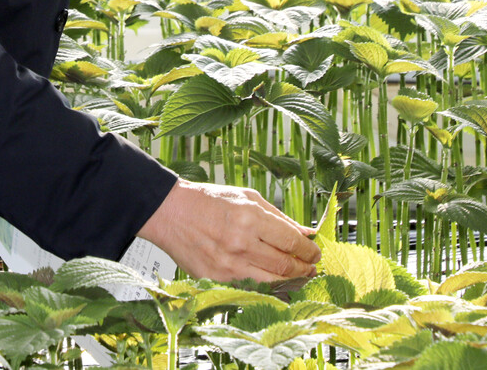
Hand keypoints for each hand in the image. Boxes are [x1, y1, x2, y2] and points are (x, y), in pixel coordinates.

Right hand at [137, 178, 319, 283]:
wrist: (171, 212)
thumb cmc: (210, 201)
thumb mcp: (248, 198)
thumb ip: (279, 217)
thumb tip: (306, 232)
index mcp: (250, 218)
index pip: (292, 241)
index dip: (309, 251)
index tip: (315, 253)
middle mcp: (241, 243)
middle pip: (285, 265)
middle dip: (304, 268)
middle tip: (311, 267)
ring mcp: (228, 265)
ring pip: (271, 281)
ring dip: (291, 281)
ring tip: (299, 276)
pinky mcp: (216, 279)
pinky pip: (250, 287)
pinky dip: (266, 286)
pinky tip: (274, 281)